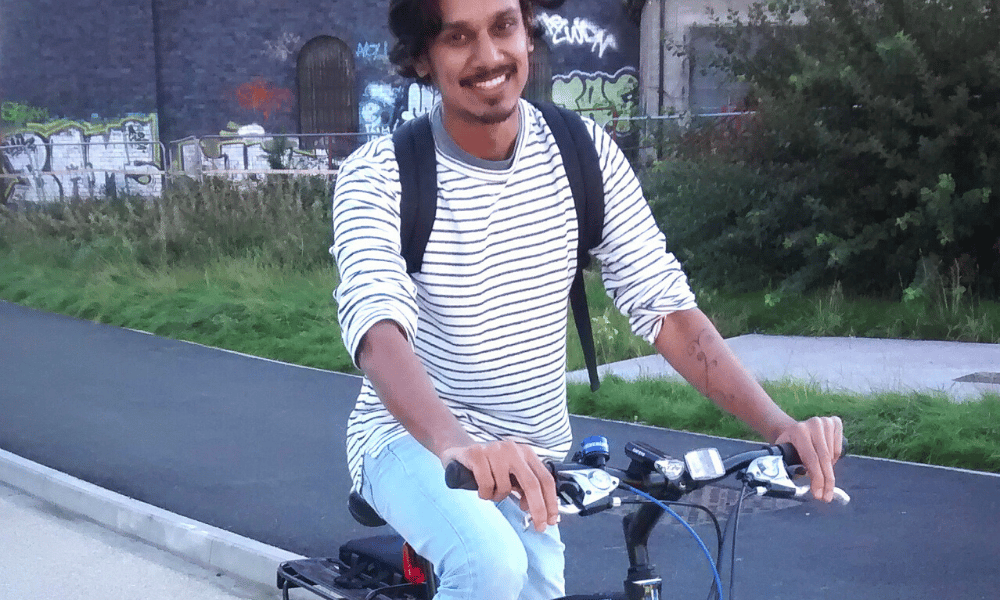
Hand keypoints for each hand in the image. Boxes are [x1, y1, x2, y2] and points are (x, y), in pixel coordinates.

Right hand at [440, 440, 559, 531]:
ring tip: (491, 491)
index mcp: (526, 453)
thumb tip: (535, 509)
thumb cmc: (489, 466)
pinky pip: (486, 484)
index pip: (545, 478)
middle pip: (532, 484)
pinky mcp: (476, 454)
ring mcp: (495, 450)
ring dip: (498, 497)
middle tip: (538, 527)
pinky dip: (484, 493)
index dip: (551, 501)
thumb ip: (525, 487)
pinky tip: (480, 488)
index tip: (551, 520)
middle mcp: (513, 450)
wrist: (459, 450)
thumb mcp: (511, 473)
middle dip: (538, 509)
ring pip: (505, 487)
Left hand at [774, 416, 843, 501]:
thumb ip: (787, 466)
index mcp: (799, 431)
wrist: (793, 428)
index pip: (812, 459)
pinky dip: (834, 458)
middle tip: (826, 497)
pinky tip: (826, 459)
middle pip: (824, 459)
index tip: (819, 495)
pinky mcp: (835, 421)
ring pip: (832, 456)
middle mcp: (814, 424)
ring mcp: (826, 421)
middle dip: (826, 482)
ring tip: (819, 471)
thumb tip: (793, 487)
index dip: (817, 479)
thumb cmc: (787, 444)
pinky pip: (839, 448)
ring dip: (828, 469)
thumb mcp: (783, 453)